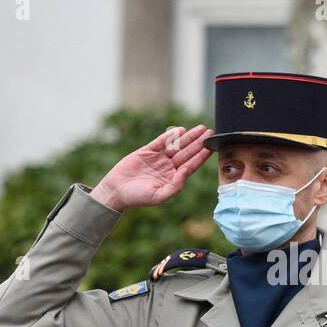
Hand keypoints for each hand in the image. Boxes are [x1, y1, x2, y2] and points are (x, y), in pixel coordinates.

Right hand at [90, 124, 214, 211]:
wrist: (115, 191)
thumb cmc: (137, 198)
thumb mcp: (158, 196)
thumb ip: (175, 186)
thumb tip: (186, 172)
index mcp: (172, 178)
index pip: (191, 165)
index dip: (201, 156)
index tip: (212, 147)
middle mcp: (167, 167)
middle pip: (187, 152)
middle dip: (199, 142)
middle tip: (210, 132)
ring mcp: (158, 158)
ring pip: (177, 145)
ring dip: (188, 137)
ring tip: (200, 128)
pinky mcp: (147, 151)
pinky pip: (161, 141)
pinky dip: (170, 136)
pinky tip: (180, 131)